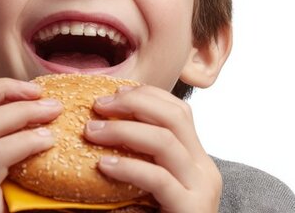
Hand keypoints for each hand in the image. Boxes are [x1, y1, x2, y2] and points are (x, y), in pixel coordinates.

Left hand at [85, 85, 221, 212]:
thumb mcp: (150, 189)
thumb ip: (139, 163)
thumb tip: (99, 133)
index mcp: (196, 161)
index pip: (179, 112)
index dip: (146, 95)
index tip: (111, 93)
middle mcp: (204, 170)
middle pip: (175, 117)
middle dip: (134, 103)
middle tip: (97, 106)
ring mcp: (201, 189)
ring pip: (166, 141)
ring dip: (124, 130)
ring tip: (90, 132)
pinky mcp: (191, 209)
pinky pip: (159, 179)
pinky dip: (129, 167)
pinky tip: (104, 166)